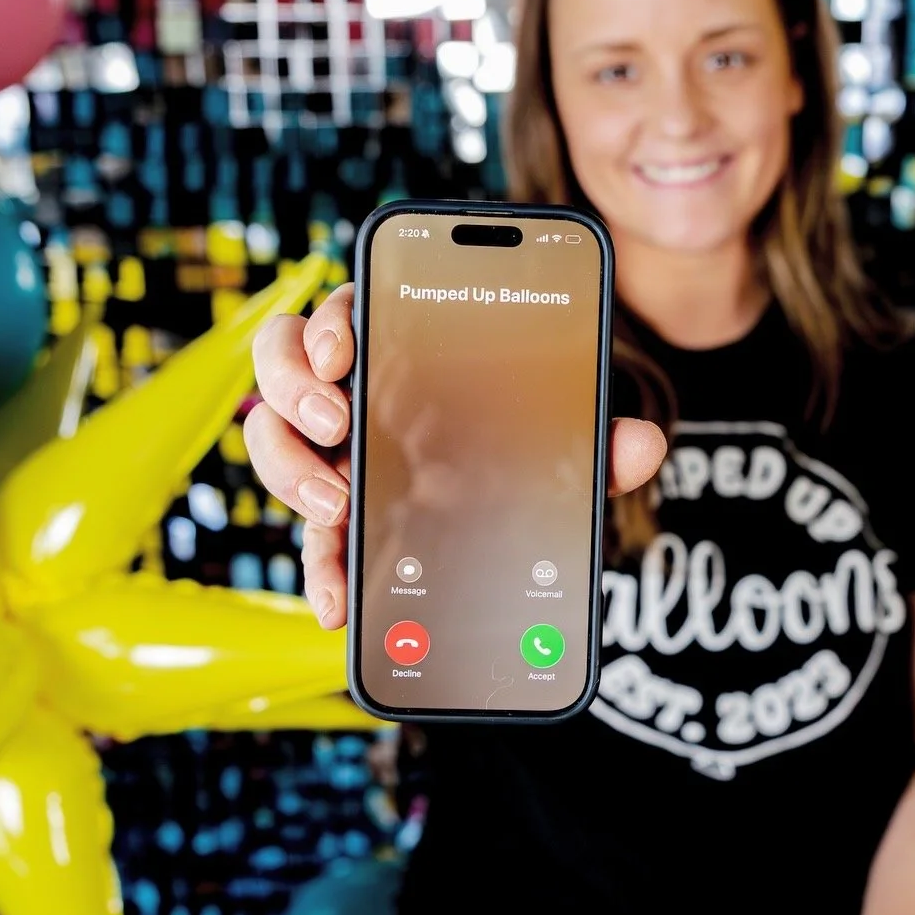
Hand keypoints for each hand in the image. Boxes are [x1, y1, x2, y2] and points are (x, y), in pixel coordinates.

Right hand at [243, 282, 666, 629]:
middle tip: (336, 422)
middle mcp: (351, 391)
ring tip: (336, 505)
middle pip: (284, 361)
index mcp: (401, 349)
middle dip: (294, 388)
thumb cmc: (522, 448)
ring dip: (290, 468)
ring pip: (272, 437)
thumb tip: (643, 445)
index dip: (329, 324)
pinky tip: (338, 603)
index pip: (345, 310)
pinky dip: (317, 567)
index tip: (344, 353)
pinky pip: (306, 533)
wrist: (511, 515)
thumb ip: (593, 437)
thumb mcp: (560, 440)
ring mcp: (331, 451)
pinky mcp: (332, 514)